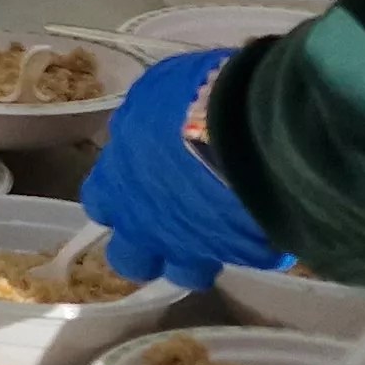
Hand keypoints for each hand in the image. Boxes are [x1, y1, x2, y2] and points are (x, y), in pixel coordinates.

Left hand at [83, 47, 289, 288]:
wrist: (247, 129)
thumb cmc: (192, 98)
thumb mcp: (158, 91)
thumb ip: (150, 119)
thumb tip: (158, 119)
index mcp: (116, 180)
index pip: (99, 204)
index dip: (115, 200)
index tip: (130, 190)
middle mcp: (146, 224)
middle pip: (130, 259)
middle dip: (146, 249)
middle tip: (170, 227)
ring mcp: (193, 247)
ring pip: (188, 273)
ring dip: (201, 256)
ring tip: (222, 232)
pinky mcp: (241, 255)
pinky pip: (244, 258)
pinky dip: (252, 244)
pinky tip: (265, 222)